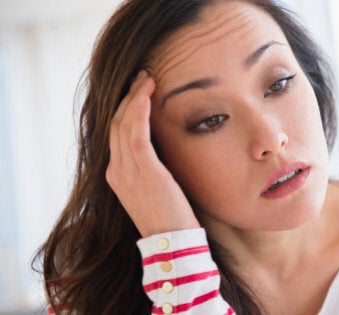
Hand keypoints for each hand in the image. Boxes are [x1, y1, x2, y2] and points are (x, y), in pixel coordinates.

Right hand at [106, 70, 200, 237]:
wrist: (172, 242)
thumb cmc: (170, 216)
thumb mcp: (157, 187)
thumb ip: (153, 167)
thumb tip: (164, 147)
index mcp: (117, 174)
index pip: (117, 132)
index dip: (126, 108)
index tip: (140, 90)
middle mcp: (117, 170)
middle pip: (116, 123)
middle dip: (129, 97)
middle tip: (143, 77)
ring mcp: (126, 171)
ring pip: (124, 123)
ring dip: (135, 97)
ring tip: (148, 78)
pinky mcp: (143, 171)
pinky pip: (136, 133)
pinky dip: (139, 110)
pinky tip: (147, 95)